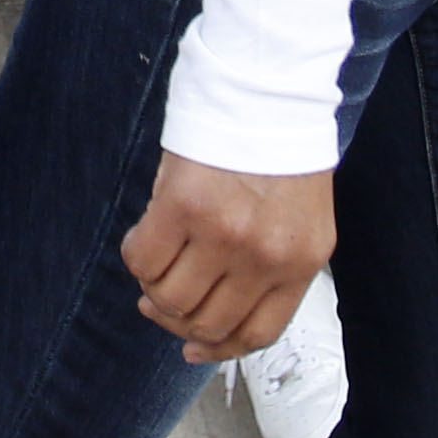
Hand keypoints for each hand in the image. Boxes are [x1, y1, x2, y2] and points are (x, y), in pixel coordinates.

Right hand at [123, 149, 335, 365]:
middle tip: (159, 300)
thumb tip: (206, 326)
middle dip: (175, 321)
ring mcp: (225, 234)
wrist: (265, 87)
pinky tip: (146, 233)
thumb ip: (266, 268)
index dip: (217, 350)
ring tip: (156, 261)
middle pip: (206, 324)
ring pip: (170, 299)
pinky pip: (142, 260)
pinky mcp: (184, 207)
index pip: (256, 334)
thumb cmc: (276, 151)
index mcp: (300, 263)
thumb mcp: (294, 220)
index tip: (192, 346)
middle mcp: (265, 257)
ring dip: (153, 288)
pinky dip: (136, 257)